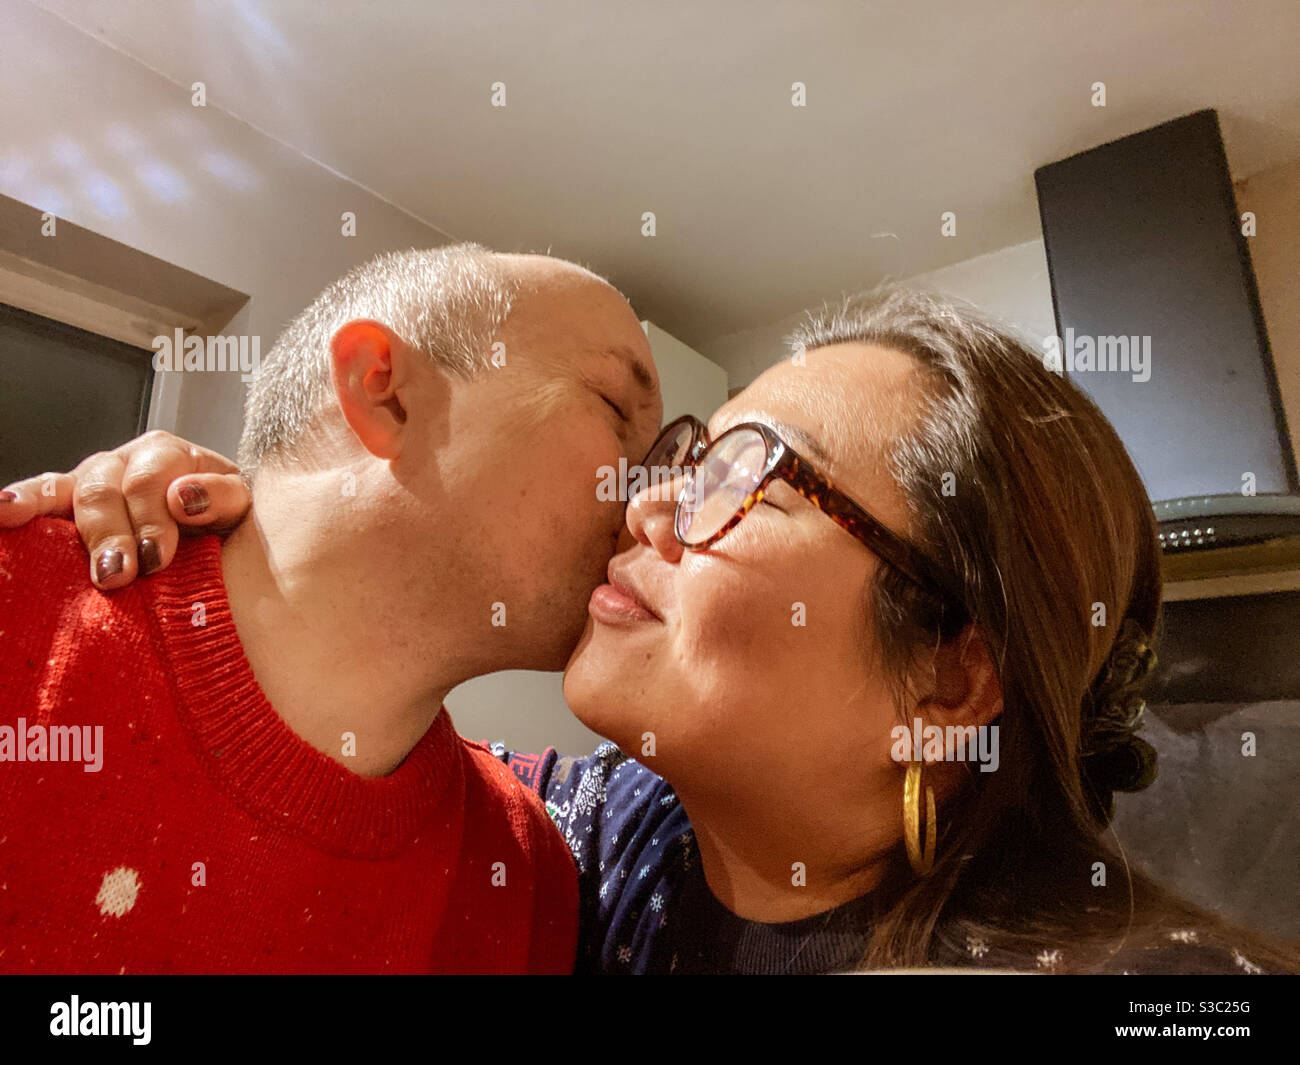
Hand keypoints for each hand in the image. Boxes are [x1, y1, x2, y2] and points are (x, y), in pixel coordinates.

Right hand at [0, 430, 250, 588]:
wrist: (217, 530)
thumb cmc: (224, 519)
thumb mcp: (239, 506)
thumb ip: (222, 497)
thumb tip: (185, 496)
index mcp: (169, 455)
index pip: (151, 479)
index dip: (151, 517)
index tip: (156, 558)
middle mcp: (126, 462)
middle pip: (106, 488)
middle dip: (111, 534)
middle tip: (119, 575)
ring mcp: (94, 480)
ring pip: (71, 491)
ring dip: (63, 523)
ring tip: (44, 539)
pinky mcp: (69, 504)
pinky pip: (42, 495)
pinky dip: (20, 501)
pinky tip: (4, 513)